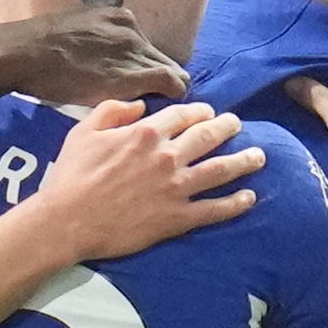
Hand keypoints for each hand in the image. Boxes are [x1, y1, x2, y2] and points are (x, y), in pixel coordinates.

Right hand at [0, 8, 188, 106]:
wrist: (22, 54)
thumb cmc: (38, 49)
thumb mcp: (76, 31)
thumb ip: (98, 41)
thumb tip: (104, 61)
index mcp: (119, 18)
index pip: (147, 47)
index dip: (147, 69)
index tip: (140, 86)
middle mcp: (132, 31)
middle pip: (163, 60)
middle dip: (161, 81)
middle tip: (153, 104)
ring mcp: (133, 52)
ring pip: (172, 73)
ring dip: (167, 91)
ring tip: (157, 112)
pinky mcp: (131, 76)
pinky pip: (170, 85)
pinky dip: (171, 97)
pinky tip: (159, 112)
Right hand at [32, 100, 263, 260]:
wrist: (68, 221)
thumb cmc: (71, 175)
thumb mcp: (84, 131)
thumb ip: (114, 110)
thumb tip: (140, 105)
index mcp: (146, 133)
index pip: (184, 115)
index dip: (200, 112)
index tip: (207, 113)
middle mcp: (167, 156)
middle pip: (209, 137)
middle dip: (228, 128)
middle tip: (237, 125)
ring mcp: (176, 188)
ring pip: (220, 170)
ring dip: (243, 161)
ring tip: (259, 156)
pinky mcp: (177, 217)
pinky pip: (214, 209)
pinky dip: (235, 204)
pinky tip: (249, 198)